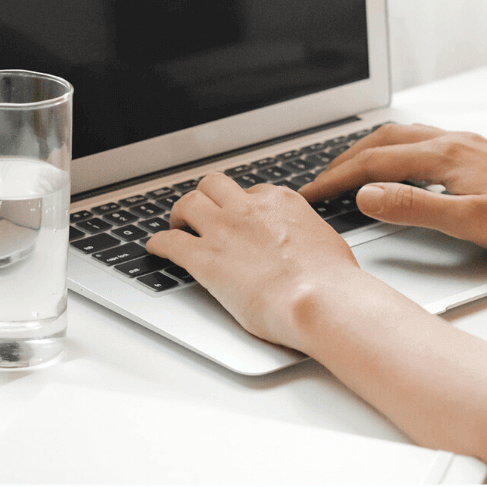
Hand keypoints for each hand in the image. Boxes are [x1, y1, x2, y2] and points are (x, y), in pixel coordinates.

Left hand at [145, 172, 363, 349]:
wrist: (319, 299)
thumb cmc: (331, 282)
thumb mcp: (327, 245)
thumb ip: (308, 239)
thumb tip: (310, 247)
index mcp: (281, 203)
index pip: (253, 192)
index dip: (242, 206)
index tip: (239, 218)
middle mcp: (249, 208)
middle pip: (214, 186)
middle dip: (206, 198)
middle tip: (201, 213)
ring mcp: (224, 230)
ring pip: (188, 203)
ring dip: (179, 214)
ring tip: (177, 225)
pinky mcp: (205, 258)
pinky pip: (170, 241)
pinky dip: (159, 243)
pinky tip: (155, 248)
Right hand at [300, 123, 486, 259]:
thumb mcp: (464, 222)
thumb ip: (412, 207)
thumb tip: (367, 196)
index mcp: (444, 156)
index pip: (374, 164)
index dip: (336, 179)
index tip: (311, 193)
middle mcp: (453, 142)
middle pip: (383, 142)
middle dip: (344, 160)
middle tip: (319, 181)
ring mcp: (466, 144)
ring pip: (403, 137)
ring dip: (369, 151)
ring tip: (348, 169)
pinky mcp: (476, 152)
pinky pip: (423, 142)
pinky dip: (396, 151)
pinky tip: (399, 165)